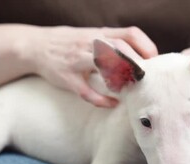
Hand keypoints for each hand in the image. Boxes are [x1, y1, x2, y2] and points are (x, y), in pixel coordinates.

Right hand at [24, 26, 157, 106]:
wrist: (34, 46)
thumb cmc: (67, 43)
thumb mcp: (90, 35)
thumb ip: (111, 41)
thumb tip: (138, 52)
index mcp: (98, 34)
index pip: (129, 34)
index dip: (147, 47)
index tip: (156, 61)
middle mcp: (89, 44)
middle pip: (121, 48)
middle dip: (139, 63)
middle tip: (149, 79)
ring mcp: (77, 61)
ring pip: (104, 65)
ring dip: (122, 79)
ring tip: (134, 91)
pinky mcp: (67, 78)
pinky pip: (86, 91)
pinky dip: (102, 100)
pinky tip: (112, 104)